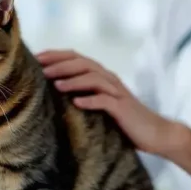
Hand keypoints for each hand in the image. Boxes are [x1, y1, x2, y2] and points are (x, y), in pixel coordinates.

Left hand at [36, 49, 182, 156]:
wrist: (155, 133)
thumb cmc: (123, 121)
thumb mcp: (99, 105)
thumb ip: (81, 94)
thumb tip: (50, 93)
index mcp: (101, 76)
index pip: (76, 58)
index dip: (56, 55)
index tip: (35, 58)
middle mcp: (109, 79)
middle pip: (83, 64)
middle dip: (60, 65)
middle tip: (40, 70)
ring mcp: (117, 92)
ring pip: (93, 78)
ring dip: (73, 80)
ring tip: (55, 85)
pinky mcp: (123, 108)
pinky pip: (105, 101)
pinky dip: (90, 100)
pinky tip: (76, 103)